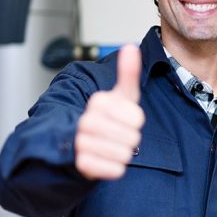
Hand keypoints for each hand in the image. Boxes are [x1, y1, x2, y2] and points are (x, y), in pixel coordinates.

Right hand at [75, 44, 144, 179]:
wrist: (79, 144)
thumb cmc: (108, 118)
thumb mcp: (120, 95)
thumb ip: (127, 72)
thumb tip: (130, 46)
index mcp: (98, 102)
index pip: (137, 118)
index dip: (135, 122)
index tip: (123, 119)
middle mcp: (86, 121)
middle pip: (132, 138)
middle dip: (129, 139)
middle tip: (116, 135)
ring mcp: (82, 143)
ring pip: (125, 155)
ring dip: (122, 154)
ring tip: (110, 147)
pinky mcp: (82, 165)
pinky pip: (115, 170)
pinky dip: (115, 169)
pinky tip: (105, 160)